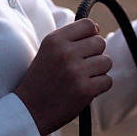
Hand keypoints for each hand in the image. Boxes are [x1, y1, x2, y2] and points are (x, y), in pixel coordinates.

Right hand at [13, 18, 112, 135]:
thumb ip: (69, 39)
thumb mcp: (47, 51)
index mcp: (55, 40)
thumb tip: (97, 28)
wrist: (28, 111)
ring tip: (82, 78)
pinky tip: (84, 89)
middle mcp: (66, 53)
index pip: (88, 24)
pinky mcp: (85, 90)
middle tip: (82, 66)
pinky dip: (99, 87)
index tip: (87, 44)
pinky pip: (107, 80)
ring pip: (106, 62)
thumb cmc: (41, 80)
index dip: (92, 33)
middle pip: (100, 42)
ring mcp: (76, 71)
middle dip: (95, 54)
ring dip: (98, 71)